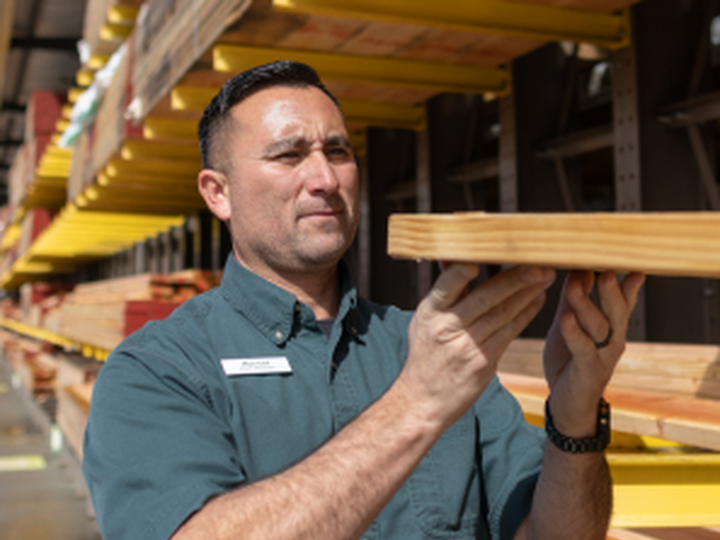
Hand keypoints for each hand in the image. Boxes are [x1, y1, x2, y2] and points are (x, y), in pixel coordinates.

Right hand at [396, 263, 554, 430]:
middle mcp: (446, 328)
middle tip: (537, 265)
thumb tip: (455, 256)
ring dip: (527, 294)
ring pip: (502, 314)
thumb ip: (444, 292)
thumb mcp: (423, 320)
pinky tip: (537, 300)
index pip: (445, 287)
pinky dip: (525, 315)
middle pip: (484, 299)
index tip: (476, 260)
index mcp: (429, 313)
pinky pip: (508, 333)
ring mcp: (466, 346)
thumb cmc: (425, 354)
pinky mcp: (483, 362)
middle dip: (513, 280)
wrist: (423, 400)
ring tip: (545, 277)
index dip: (459, 274)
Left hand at [544, 271, 644, 436]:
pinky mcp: (588, 371)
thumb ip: (577, 298)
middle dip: (612, 289)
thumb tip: (581, 267)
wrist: (567, 403)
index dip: (626, 283)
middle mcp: (612, 339)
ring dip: (587, 305)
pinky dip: (574, 333)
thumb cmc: (570, 359)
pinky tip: (565, 318)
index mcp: (610, 326)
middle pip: (617, 310)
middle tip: (606, 269)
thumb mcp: (571, 324)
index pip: (623, 300)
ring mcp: (602, 356)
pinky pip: (583, 350)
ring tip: (574, 285)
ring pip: (600, 327)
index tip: (629, 263)